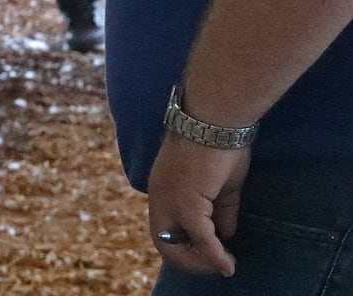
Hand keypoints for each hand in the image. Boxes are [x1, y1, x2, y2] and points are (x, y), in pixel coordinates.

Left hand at [146, 134, 248, 276]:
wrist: (216, 120)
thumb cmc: (219, 144)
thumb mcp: (221, 185)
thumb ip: (220, 211)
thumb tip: (225, 235)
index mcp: (163, 188)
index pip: (164, 227)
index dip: (185, 246)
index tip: (208, 255)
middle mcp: (159, 196)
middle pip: (162, 243)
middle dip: (189, 261)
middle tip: (214, 266)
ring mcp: (169, 200)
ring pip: (173, 246)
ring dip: (199, 262)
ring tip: (222, 265)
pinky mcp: (187, 202)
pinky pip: (201, 238)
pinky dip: (215, 255)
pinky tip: (228, 264)